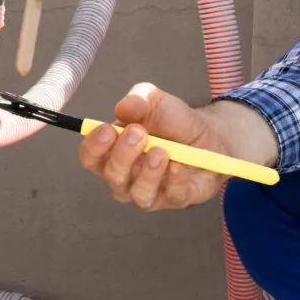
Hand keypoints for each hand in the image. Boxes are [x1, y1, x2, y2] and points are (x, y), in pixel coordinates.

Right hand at [78, 84, 278, 210]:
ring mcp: (150, 192)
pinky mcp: (176, 199)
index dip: (94, 147)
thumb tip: (122, 108)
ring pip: (138, 194)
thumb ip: (138, 100)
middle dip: (123, 155)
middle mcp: (125, 178)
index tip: (107, 129)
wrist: (210, 134)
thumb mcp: (154, 101)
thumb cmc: (173, 121)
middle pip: (111, 176)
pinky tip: (179, 164)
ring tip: (161, 151)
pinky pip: (171, 196)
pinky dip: (174, 180)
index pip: (89, 158)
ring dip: (148, 173)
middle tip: (139, 133)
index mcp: (112, 154)